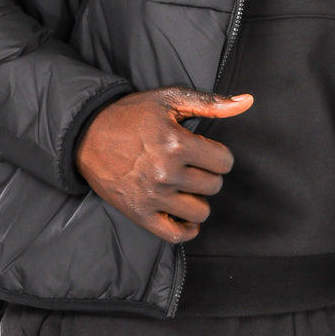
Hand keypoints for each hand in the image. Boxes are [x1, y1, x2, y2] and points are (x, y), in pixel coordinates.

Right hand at [73, 85, 253, 242]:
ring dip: (197, 198)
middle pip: (213, 186)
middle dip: (207, 174)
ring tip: (183, 184)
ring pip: (200, 211)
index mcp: (176, 143)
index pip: (224, 162)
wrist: (87, 134)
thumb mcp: (170, 100)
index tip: (203, 150)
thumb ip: (210, 103)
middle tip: (189, 164)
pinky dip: (186, 228)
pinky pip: (176, 235)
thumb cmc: (131, 114)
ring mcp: (152, 197)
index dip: (217, 154)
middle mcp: (165, 173)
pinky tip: (184, 214)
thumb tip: (247, 102)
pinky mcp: (139, 214)